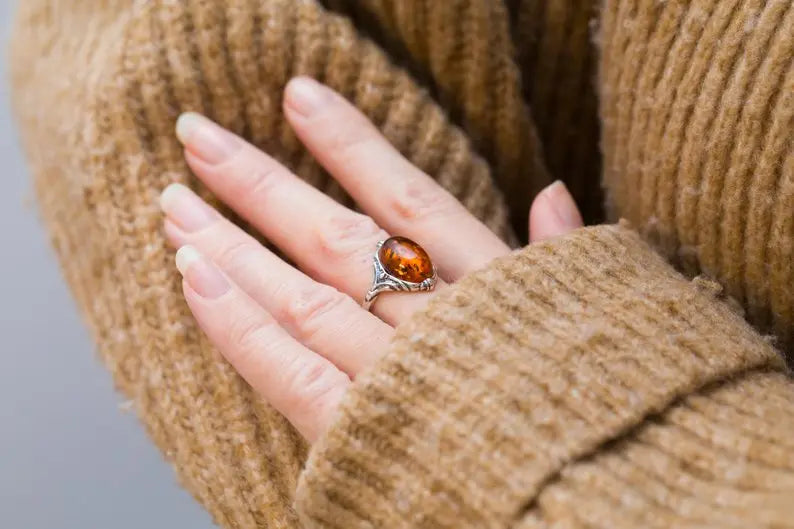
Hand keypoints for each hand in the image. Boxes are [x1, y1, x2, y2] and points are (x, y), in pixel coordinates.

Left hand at [160, 77, 583, 441]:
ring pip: (300, 296)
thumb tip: (553, 190)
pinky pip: (290, 371)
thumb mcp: (605, 319)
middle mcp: (438, 320)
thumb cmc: (601, 411)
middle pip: (335, 238)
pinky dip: (238, 323)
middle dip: (261, 185)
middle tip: (198, 140)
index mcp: (496, 289)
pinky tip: (192, 277)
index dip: (350, 145)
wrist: (597, 497)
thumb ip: (564, 256)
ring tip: (175, 207)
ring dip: (231, 247)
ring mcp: (397, 376)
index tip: (298, 98)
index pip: (411, 199)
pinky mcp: (367, 434)